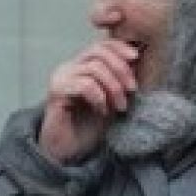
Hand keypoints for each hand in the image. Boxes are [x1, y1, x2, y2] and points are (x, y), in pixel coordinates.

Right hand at [39, 40, 138, 162]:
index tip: (136, 58)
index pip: (102, 44)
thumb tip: (140, 62)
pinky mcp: (56, 92)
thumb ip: (122, 81)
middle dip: (121, 68)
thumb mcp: (114, 99)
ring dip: (113, 87)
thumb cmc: (90, 127)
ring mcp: (61, 78)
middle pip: (98, 50)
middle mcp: (69, 67)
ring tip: (120, 106)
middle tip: (132, 90)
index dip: (120, 47)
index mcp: (82, 65)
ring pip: (94, 67)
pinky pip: (84, 85)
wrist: (69, 151)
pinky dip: (99, 97)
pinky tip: (102, 110)